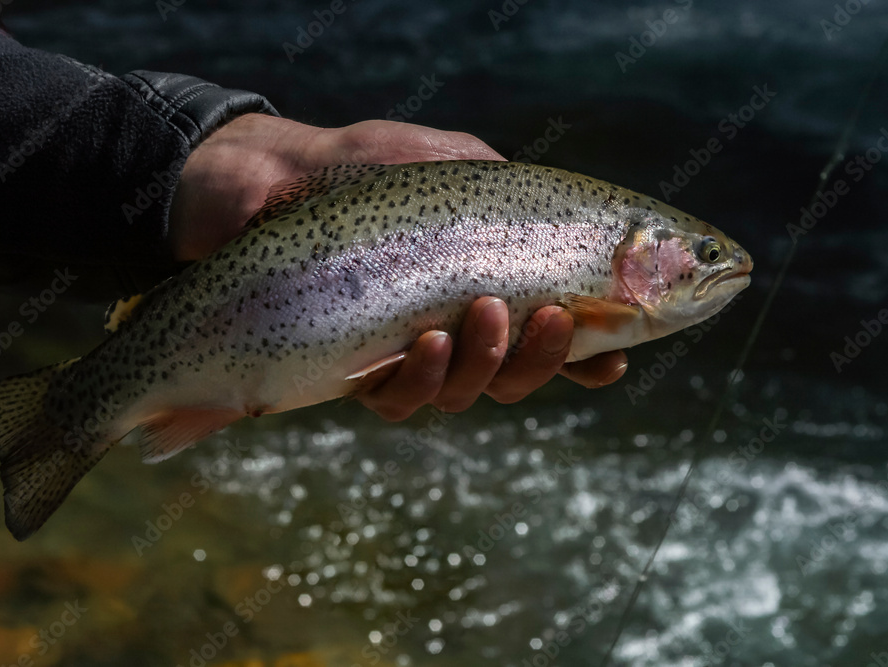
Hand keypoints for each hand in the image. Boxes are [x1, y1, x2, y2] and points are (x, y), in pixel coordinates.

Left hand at [170, 115, 627, 420]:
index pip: (547, 336)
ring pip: (465, 392)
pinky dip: (420, 379)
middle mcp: (450, 330)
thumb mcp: (450, 161)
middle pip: (516, 376)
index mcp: (483, 287)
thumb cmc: (360, 166)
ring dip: (489, 365)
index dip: (587, 358)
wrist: (268, 177)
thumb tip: (573, 233)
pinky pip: (399, 399)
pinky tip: (422, 342)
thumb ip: (509, 199)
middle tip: (554, 316)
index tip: (619, 355)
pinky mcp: (351, 370)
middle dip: (545, 358)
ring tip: (484, 314)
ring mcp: (402, 354)